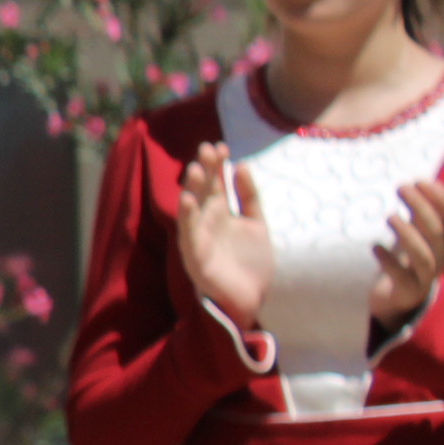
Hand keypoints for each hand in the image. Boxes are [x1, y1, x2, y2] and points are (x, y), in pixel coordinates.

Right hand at [177, 141, 271, 329]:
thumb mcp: (256, 223)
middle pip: (202, 190)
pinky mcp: (195, 256)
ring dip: (192, 189)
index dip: (218, 165)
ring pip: (192, 209)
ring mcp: (199, 237)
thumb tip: (242, 165)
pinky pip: (188, 234)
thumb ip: (249, 197)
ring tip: (196, 169)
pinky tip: (187, 200)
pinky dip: (187, 216)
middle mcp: (207, 221)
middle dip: (204, 170)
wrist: (253, 298)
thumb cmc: (251, 263)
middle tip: (207, 149)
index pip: (215, 182)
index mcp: (220, 212)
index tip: (222, 146)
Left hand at [368, 177, 443, 328]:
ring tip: (389, 216)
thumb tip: (414, 184)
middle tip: (401, 187)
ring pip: (424, 256)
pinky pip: (401, 277)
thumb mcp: (418, 234)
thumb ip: (418, 214)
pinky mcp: (407, 291)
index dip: (443, 199)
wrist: (399, 299)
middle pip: (437, 232)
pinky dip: (388, 261)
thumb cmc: (408, 258)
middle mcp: (442, 258)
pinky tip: (375, 246)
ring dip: (407, 234)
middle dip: (421, 206)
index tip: (421, 180)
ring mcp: (426, 277)